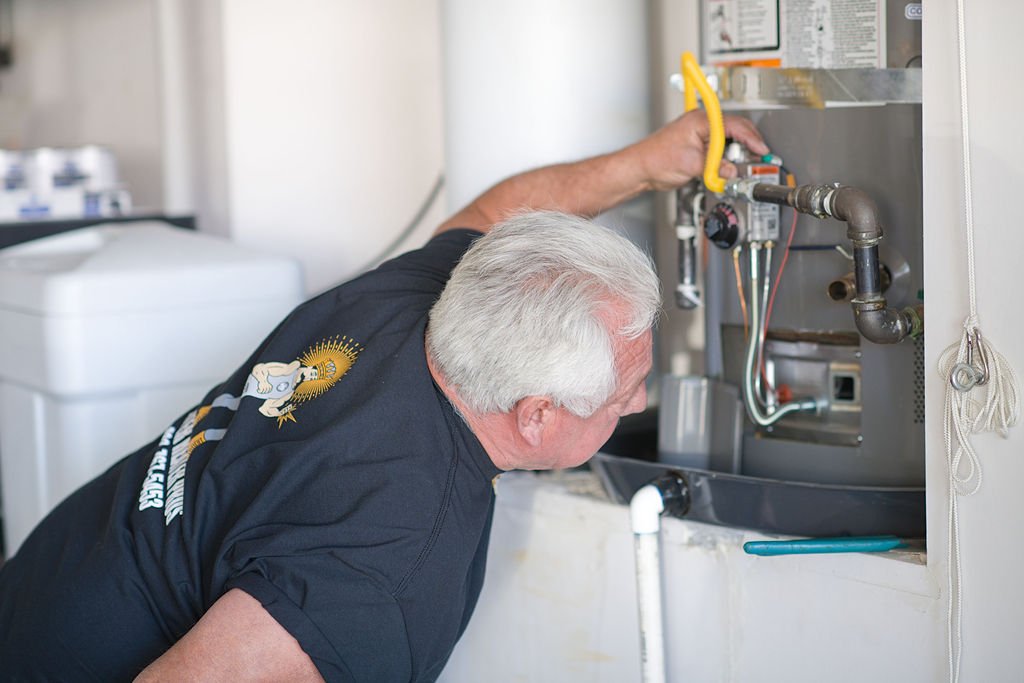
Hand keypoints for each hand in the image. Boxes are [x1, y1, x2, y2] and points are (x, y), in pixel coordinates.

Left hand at [631, 109, 768, 191]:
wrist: (640, 168)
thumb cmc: (656, 160)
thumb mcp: (692, 165)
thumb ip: (715, 167)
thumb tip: (731, 171)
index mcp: (700, 120)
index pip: (734, 125)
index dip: (750, 137)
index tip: (761, 149)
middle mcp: (700, 122)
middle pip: (733, 129)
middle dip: (747, 143)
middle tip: (758, 156)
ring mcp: (699, 132)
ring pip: (727, 138)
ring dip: (735, 151)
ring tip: (742, 164)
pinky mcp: (697, 143)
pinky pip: (718, 146)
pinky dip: (725, 156)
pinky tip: (728, 166)